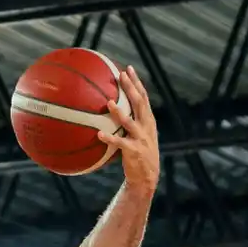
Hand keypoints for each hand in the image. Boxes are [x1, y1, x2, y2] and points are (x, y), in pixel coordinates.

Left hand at [98, 66, 157, 192]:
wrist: (147, 177)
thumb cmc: (139, 154)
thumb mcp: (139, 135)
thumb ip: (130, 122)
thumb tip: (112, 109)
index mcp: (148, 120)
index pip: (143, 97)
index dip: (137, 82)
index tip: (128, 69)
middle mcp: (147, 126)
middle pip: (139, 103)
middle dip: (131, 88)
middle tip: (121, 75)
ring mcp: (141, 138)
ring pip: (130, 122)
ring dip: (119, 112)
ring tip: (108, 103)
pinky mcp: (134, 151)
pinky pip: (120, 143)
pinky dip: (109, 138)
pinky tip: (99, 134)